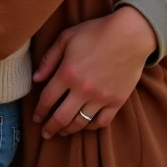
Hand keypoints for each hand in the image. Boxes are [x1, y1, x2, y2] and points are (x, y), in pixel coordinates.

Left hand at [31, 7, 157, 137]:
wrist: (130, 35)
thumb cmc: (96, 32)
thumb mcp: (67, 37)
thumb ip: (49, 58)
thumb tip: (36, 78)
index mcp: (67, 73)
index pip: (48, 99)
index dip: (39, 111)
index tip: (36, 117)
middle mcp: (82, 90)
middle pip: (61, 117)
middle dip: (50, 128)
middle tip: (45, 134)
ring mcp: (100, 98)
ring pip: (80, 123)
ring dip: (68, 130)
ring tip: (62, 132)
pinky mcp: (116, 101)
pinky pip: (101, 122)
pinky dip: (91, 127)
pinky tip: (85, 126)